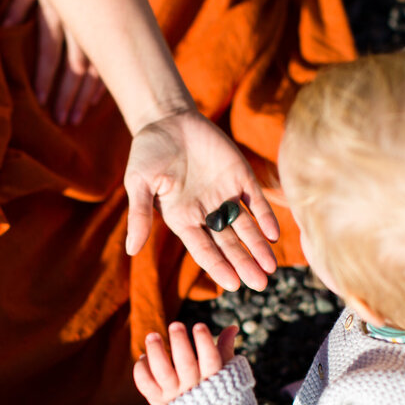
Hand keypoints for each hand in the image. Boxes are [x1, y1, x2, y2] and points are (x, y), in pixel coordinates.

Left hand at [3, 0, 105, 124]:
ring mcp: (99, 28)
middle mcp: (80, 22)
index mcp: (59, 10)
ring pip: (95, 68)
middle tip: (62, 121)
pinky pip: (110, 63)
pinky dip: (101, 84)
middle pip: (75, 66)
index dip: (46, 77)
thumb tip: (0, 26)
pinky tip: (92, 103)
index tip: (42, 102)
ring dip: (84, 96)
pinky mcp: (112, 32)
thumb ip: (17, 3)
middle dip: (68, 95)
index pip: (51, 50)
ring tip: (74, 119)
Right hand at [124, 110, 279, 290]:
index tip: (233, 285)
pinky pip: (255, 200)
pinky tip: (273, 234)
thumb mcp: (138, 182)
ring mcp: (225, 195)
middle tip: (260, 285)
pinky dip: (265, 216)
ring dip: (258, 248)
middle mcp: (206, 212)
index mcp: (183, 219)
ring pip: (245, 227)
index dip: (218, 267)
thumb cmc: (148, 152)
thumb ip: (140, 214)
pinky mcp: (240, 176)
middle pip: (229, 245)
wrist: (167, 119)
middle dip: (244, 264)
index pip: (204, 250)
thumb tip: (131, 250)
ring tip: (271, 268)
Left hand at [134, 322, 237, 404]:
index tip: (199, 326)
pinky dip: (141, 370)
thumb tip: (232, 327)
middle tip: (176, 325)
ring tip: (152, 335)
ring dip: (156, 352)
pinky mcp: (158, 402)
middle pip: (186, 364)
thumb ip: (226, 350)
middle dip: (180, 342)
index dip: (205, 342)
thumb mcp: (227, 376)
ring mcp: (174, 397)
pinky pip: (146, 384)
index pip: (212, 360)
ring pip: (163, 373)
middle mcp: (194, 390)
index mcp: (215, 383)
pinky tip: (144, 358)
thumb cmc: (217, 398)